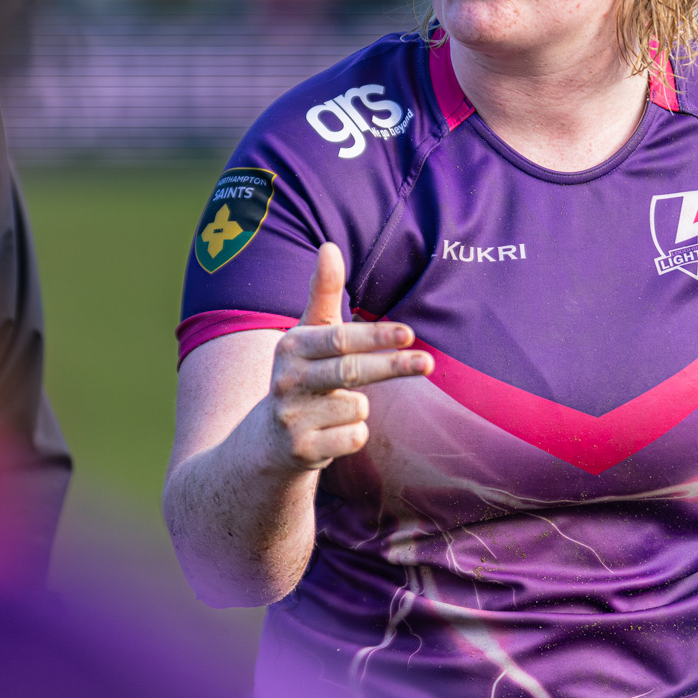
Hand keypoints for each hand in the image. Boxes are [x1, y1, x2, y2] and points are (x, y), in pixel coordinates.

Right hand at [264, 242, 431, 471]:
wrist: (268, 440)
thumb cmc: (303, 374)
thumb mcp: (308, 334)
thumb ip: (322, 293)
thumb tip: (329, 246)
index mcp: (290, 346)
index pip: (339, 339)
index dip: (376, 336)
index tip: (410, 332)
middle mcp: (285, 381)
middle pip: (351, 372)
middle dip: (393, 366)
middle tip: (428, 363)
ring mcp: (291, 418)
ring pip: (357, 407)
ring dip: (361, 406)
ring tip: (340, 405)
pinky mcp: (300, 451)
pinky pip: (353, 438)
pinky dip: (354, 434)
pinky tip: (335, 431)